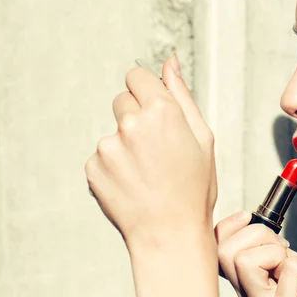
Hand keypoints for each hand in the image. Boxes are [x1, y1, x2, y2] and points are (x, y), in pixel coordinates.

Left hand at [85, 56, 216, 246]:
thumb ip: (182, 95)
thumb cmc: (193, 189)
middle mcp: (131, 124)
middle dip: (136, 118)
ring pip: (113, 132)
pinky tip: (133, 184)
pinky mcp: (93, 167)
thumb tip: (170, 63)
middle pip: (122, 101)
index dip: (146, 93)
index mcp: (162, 111)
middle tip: (156, 150)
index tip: (153, 111)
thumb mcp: (202, 138)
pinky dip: (113, 167)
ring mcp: (109, 146)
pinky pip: (101, 157)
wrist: (170, 233)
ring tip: (147, 173)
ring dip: (125, 146)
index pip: (136, 77)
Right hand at [215, 212, 296, 296]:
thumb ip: (273, 252)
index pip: (215, 251)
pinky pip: (290, 271)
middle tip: (285, 251)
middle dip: (259, 236)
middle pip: (226, 252)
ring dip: (279, 252)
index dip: (230, 227)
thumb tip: (255, 226)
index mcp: (247, 287)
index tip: (255, 223)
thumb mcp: (296, 267)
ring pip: (246, 260)